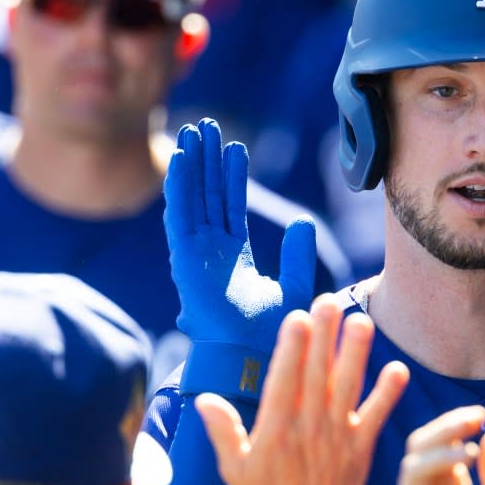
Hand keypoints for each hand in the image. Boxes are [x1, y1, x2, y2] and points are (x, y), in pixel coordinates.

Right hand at [164, 118, 315, 354]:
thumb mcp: (293, 285)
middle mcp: (210, 251)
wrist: (251, 356)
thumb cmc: (270, 332)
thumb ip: (297, 253)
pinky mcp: (185, 259)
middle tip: (207, 127)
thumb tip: (303, 221)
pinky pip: (181, 214)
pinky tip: (181, 159)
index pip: (230, 206)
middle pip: (207, 195)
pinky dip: (180, 186)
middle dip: (208, 160)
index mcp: (232, 257)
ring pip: (193, 197)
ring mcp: (195, 254)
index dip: (231, 176)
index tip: (233, 148)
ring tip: (195, 131)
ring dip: (193, 164)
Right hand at [196, 294, 409, 484]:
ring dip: (355, 354)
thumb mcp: (235, 469)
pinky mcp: (360, 448)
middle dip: (323, 337)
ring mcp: (337, 437)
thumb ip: (223, 431)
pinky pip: (376, 416)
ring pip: (346, 388)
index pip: (284, 381)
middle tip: (329, 302)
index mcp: (275, 430)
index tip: (298, 318)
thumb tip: (203, 398)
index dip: (291, 348)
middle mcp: (308, 429)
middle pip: (317, 375)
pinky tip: (397, 369)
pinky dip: (387, 394)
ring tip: (362, 321)